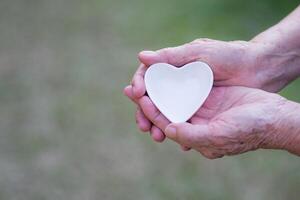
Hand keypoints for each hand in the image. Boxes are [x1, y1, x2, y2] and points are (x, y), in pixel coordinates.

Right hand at [124, 38, 290, 141]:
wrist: (259, 69)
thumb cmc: (230, 56)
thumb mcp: (200, 53)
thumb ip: (172, 57)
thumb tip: (141, 57)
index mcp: (175, 66)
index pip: (149, 75)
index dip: (139, 85)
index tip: (136, 94)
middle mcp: (178, 82)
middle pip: (154, 98)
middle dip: (145, 112)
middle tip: (142, 125)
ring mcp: (189, 96)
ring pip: (166, 112)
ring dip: (158, 124)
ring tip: (156, 136)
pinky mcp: (200, 109)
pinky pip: (184, 121)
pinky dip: (178, 130)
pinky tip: (176, 138)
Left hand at [136, 86, 292, 157]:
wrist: (272, 115)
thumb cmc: (248, 130)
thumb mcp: (219, 135)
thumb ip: (192, 135)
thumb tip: (168, 130)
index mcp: (193, 134)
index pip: (166, 124)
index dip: (151, 112)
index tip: (140, 99)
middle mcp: (193, 121)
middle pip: (165, 110)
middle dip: (148, 101)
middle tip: (130, 90)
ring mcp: (200, 107)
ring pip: (172, 97)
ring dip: (157, 89)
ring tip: (142, 78)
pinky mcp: (207, 94)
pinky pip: (186, 86)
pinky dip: (174, 80)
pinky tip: (163, 70)